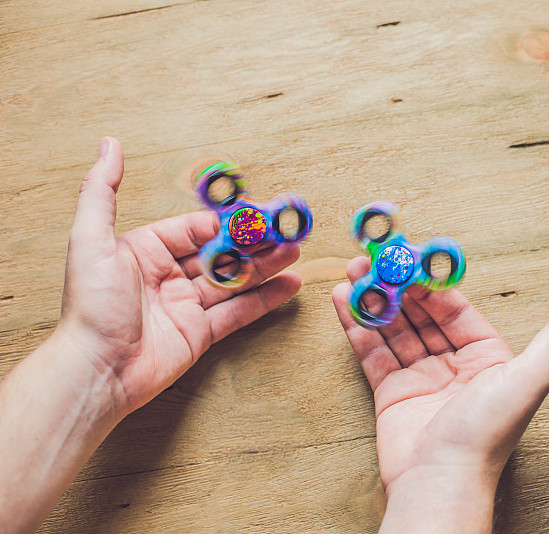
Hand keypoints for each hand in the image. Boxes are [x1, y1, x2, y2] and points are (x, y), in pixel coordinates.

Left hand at [59, 137, 301, 418]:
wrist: (96, 370)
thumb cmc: (90, 305)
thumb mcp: (91, 239)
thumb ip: (101, 191)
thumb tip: (109, 144)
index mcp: (145, 250)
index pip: (195, 228)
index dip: (227, 220)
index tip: (256, 212)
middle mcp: (168, 276)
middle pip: (220, 252)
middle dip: (255, 241)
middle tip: (287, 229)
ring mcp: (186, 306)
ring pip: (234, 280)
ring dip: (266, 266)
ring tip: (295, 251)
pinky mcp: (201, 334)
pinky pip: (238, 312)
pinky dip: (265, 299)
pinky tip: (288, 285)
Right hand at [332, 257, 548, 531]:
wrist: (441, 481)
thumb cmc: (488, 432)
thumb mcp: (529, 376)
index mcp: (487, 356)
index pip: (455, 307)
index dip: (431, 280)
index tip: (409, 254)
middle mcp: (454, 364)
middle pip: (421, 314)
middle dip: (397, 285)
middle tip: (373, 257)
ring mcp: (420, 378)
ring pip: (395, 329)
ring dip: (374, 299)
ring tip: (353, 271)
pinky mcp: (391, 393)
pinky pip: (373, 352)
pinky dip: (358, 326)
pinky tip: (343, 300)